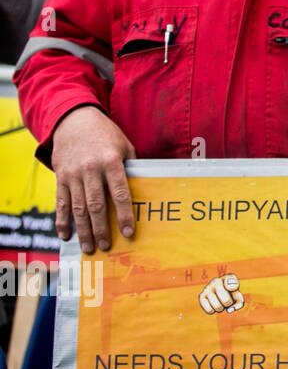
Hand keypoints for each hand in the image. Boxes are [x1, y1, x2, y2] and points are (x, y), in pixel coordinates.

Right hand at [50, 105, 136, 253]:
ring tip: (89, 248)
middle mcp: (91, 169)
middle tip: (106, 246)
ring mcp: (73, 174)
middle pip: (97, 204)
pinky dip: (61, 221)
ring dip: (83, 230)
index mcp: (111, 161)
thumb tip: (145, 190)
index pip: (120, 192)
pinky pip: (61, 202)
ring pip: (77, 207)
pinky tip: (66, 236)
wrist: (73, 120)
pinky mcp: (60, 177)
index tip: (129, 233)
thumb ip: (131, 168)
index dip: (125, 214)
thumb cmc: (106, 135)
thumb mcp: (124, 146)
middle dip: (101, 228)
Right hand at [198, 273, 244, 314]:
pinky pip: (209, 310)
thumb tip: (229, 309)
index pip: (232, 283)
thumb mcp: (238, 296)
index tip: (232, 290)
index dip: (233, 288)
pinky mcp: (201, 296)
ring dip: (220, 309)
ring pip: (217, 306)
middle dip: (228, 304)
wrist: (217, 293)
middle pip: (226, 301)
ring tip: (220, 304)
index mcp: (227, 278)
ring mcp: (207, 288)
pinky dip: (212, 311)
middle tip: (227, 302)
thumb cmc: (230, 295)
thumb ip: (239, 301)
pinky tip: (213, 306)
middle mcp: (216, 281)